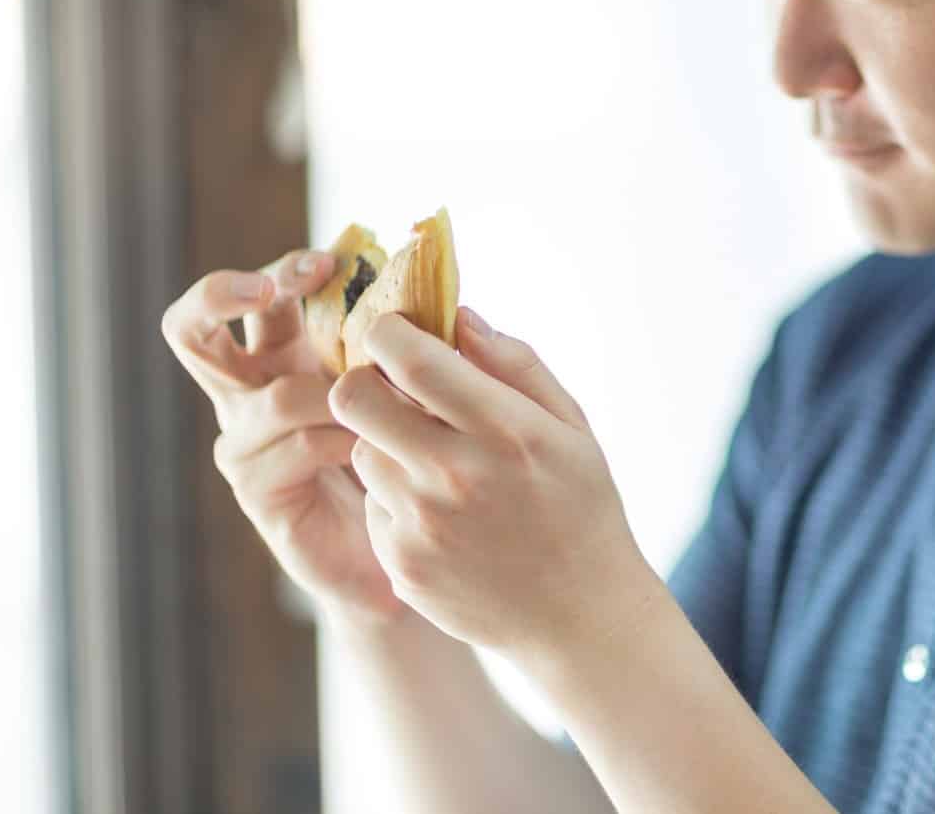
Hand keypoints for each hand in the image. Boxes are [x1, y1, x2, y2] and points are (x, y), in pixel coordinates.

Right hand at [161, 250, 408, 627]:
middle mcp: (249, 394)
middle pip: (191, 328)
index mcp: (281, 356)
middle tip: (268, 287)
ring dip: (337, 393)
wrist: (412, 547)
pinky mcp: (258, 492)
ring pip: (270, 396)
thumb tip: (432, 281)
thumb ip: (408, 340)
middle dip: (223, 294)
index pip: (258, 296)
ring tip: (391, 404)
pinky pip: (294, 448)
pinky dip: (342, 439)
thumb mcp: (411, 386)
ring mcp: (245, 445)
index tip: (333, 258)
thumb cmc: (413, 454)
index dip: (283, 268)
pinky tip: (378, 447)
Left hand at [328, 309, 654, 661]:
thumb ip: (515, 364)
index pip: (408, 356)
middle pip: (353, 397)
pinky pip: (374, 504)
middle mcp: (455, 474)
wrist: (581, 617)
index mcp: (504, 430)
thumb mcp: (571, 427)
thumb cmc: (582, 508)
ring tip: (435, 460)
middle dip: (367, 380)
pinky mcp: (400, 563)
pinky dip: (397, 498)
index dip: (390, 331)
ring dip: (386, 442)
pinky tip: (444, 514)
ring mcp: (421, 525)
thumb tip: (457, 316)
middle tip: (394, 388)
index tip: (399, 332)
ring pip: (361, 449)